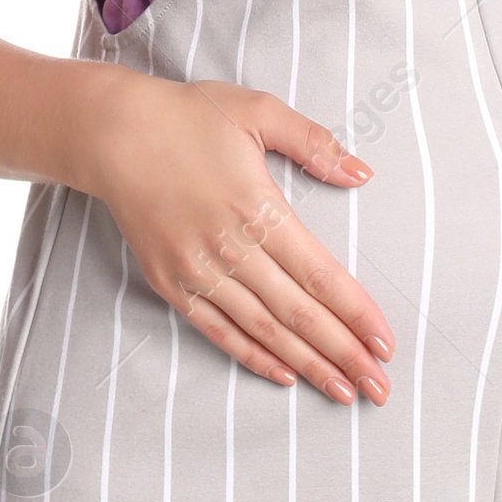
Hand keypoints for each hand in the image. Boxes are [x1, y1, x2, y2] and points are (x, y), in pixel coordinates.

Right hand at [89, 74, 394, 405]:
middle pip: (299, 314)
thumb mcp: (257, 111)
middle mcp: (230, 249)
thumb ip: (314, 142)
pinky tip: (283, 374)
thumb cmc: (189, 117)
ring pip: (263, 331)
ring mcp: (197, 271)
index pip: (320, 275)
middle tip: (380, 386)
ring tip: (343, 391)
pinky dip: (253, 356)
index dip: (357, 314)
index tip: (386, 342)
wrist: (114, 133)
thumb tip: (361, 173)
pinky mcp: (171, 283)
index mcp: (258, 208)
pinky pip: (219, 331)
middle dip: (344, 354)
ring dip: (307, 365)